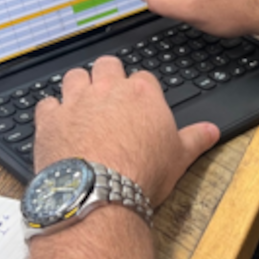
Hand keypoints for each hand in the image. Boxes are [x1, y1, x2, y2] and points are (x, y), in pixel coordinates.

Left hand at [33, 57, 219, 206]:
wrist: (100, 193)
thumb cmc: (142, 173)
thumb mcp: (179, 158)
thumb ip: (196, 139)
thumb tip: (211, 131)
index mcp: (141, 94)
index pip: (143, 77)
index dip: (140, 89)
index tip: (140, 102)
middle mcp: (108, 90)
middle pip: (107, 65)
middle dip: (108, 75)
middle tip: (110, 94)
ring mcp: (76, 103)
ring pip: (75, 76)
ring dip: (78, 85)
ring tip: (82, 103)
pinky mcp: (51, 120)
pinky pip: (47, 103)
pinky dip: (52, 111)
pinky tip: (57, 123)